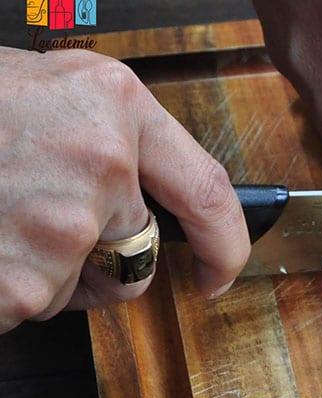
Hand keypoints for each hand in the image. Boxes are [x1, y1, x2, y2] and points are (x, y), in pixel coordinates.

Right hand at [0, 47, 249, 333]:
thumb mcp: (45, 92)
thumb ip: (110, 141)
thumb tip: (149, 202)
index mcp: (114, 107)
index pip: (207, 191)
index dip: (225, 243)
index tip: (221, 272)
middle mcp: (99, 166)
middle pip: (139, 254)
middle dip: (101, 255)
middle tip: (37, 217)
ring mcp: (59, 228)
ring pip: (83, 285)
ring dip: (49, 269)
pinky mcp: (23, 285)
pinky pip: (35, 305)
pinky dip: (11, 287)